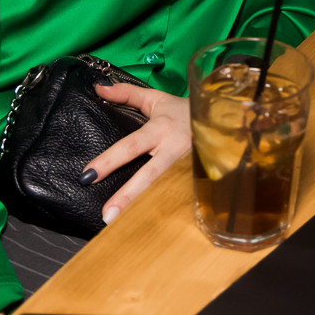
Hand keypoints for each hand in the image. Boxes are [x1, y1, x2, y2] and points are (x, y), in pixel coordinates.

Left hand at [83, 82, 191, 224]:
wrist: (226, 117)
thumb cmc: (185, 111)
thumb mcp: (157, 99)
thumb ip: (127, 94)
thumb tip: (99, 87)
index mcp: (161, 130)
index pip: (131, 146)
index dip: (109, 161)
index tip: (88, 175)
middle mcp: (175, 150)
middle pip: (150, 175)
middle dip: (128, 196)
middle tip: (107, 215)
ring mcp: (189, 167)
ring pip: (166, 190)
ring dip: (146, 209)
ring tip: (124, 226)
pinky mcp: (200, 179)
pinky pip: (181, 197)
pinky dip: (167, 212)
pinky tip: (153, 227)